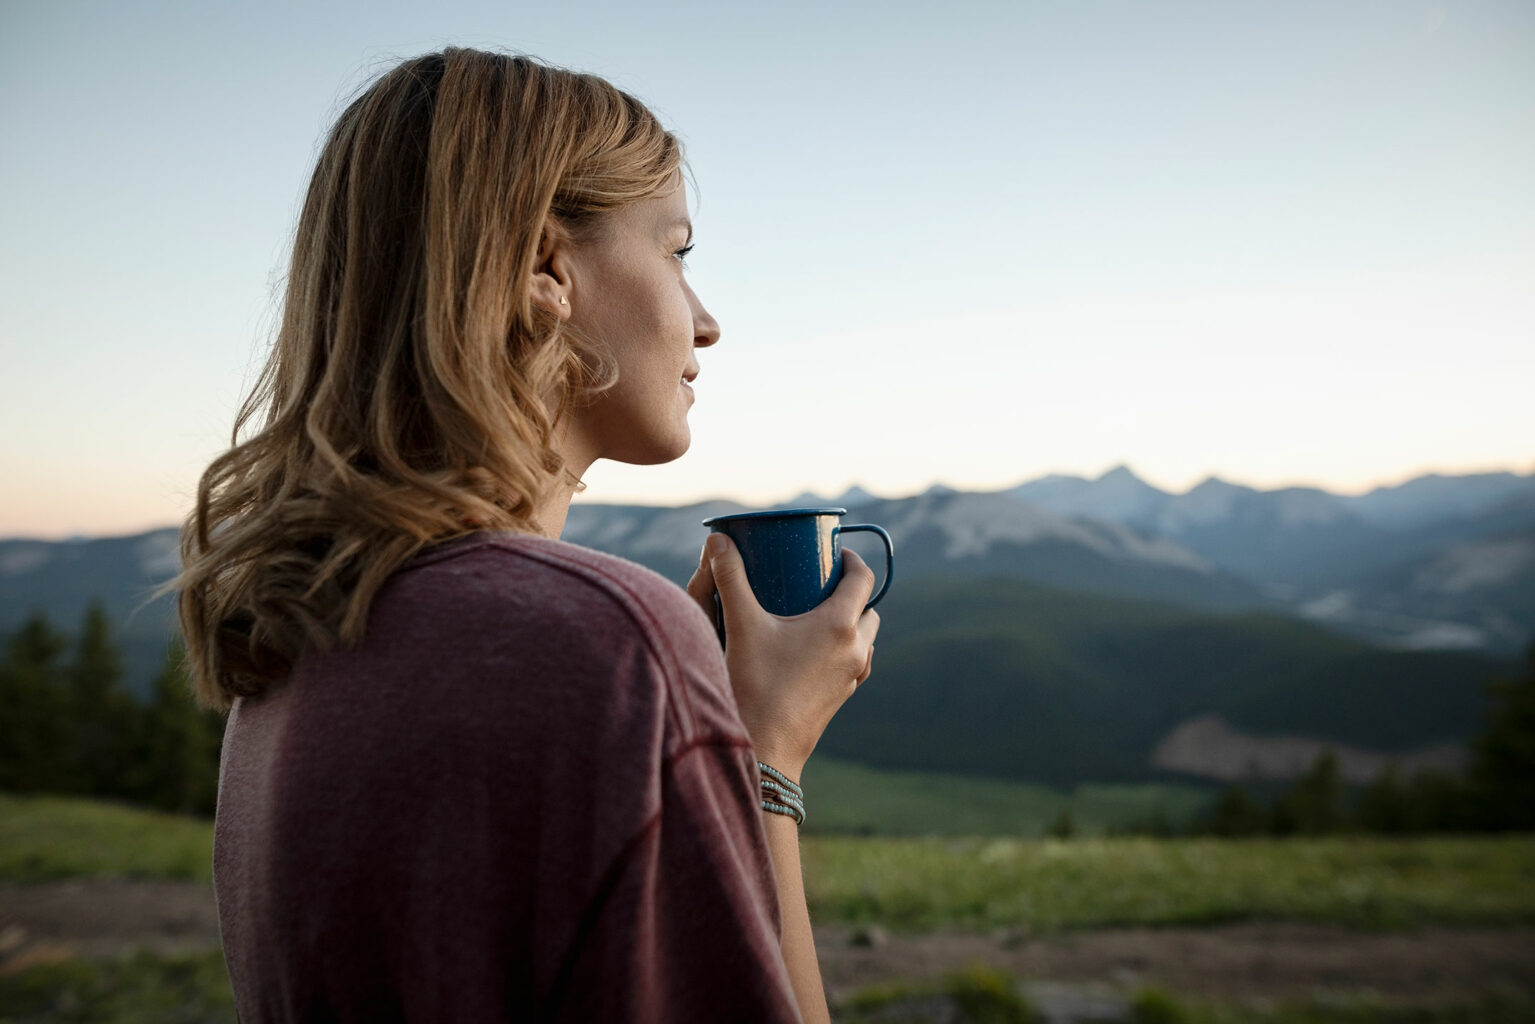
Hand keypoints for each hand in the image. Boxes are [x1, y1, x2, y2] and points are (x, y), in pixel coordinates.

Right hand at [685, 534, 879, 778]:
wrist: (765, 750)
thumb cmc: (754, 686)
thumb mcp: (741, 625)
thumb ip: (730, 578)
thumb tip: (717, 539)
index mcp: (840, 626)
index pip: (863, 579)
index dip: (851, 559)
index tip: (832, 552)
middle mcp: (856, 650)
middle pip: (868, 608)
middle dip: (851, 591)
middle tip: (820, 581)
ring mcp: (852, 677)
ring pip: (865, 638)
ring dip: (850, 622)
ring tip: (815, 614)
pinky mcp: (843, 697)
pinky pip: (854, 662)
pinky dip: (843, 648)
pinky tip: (811, 649)